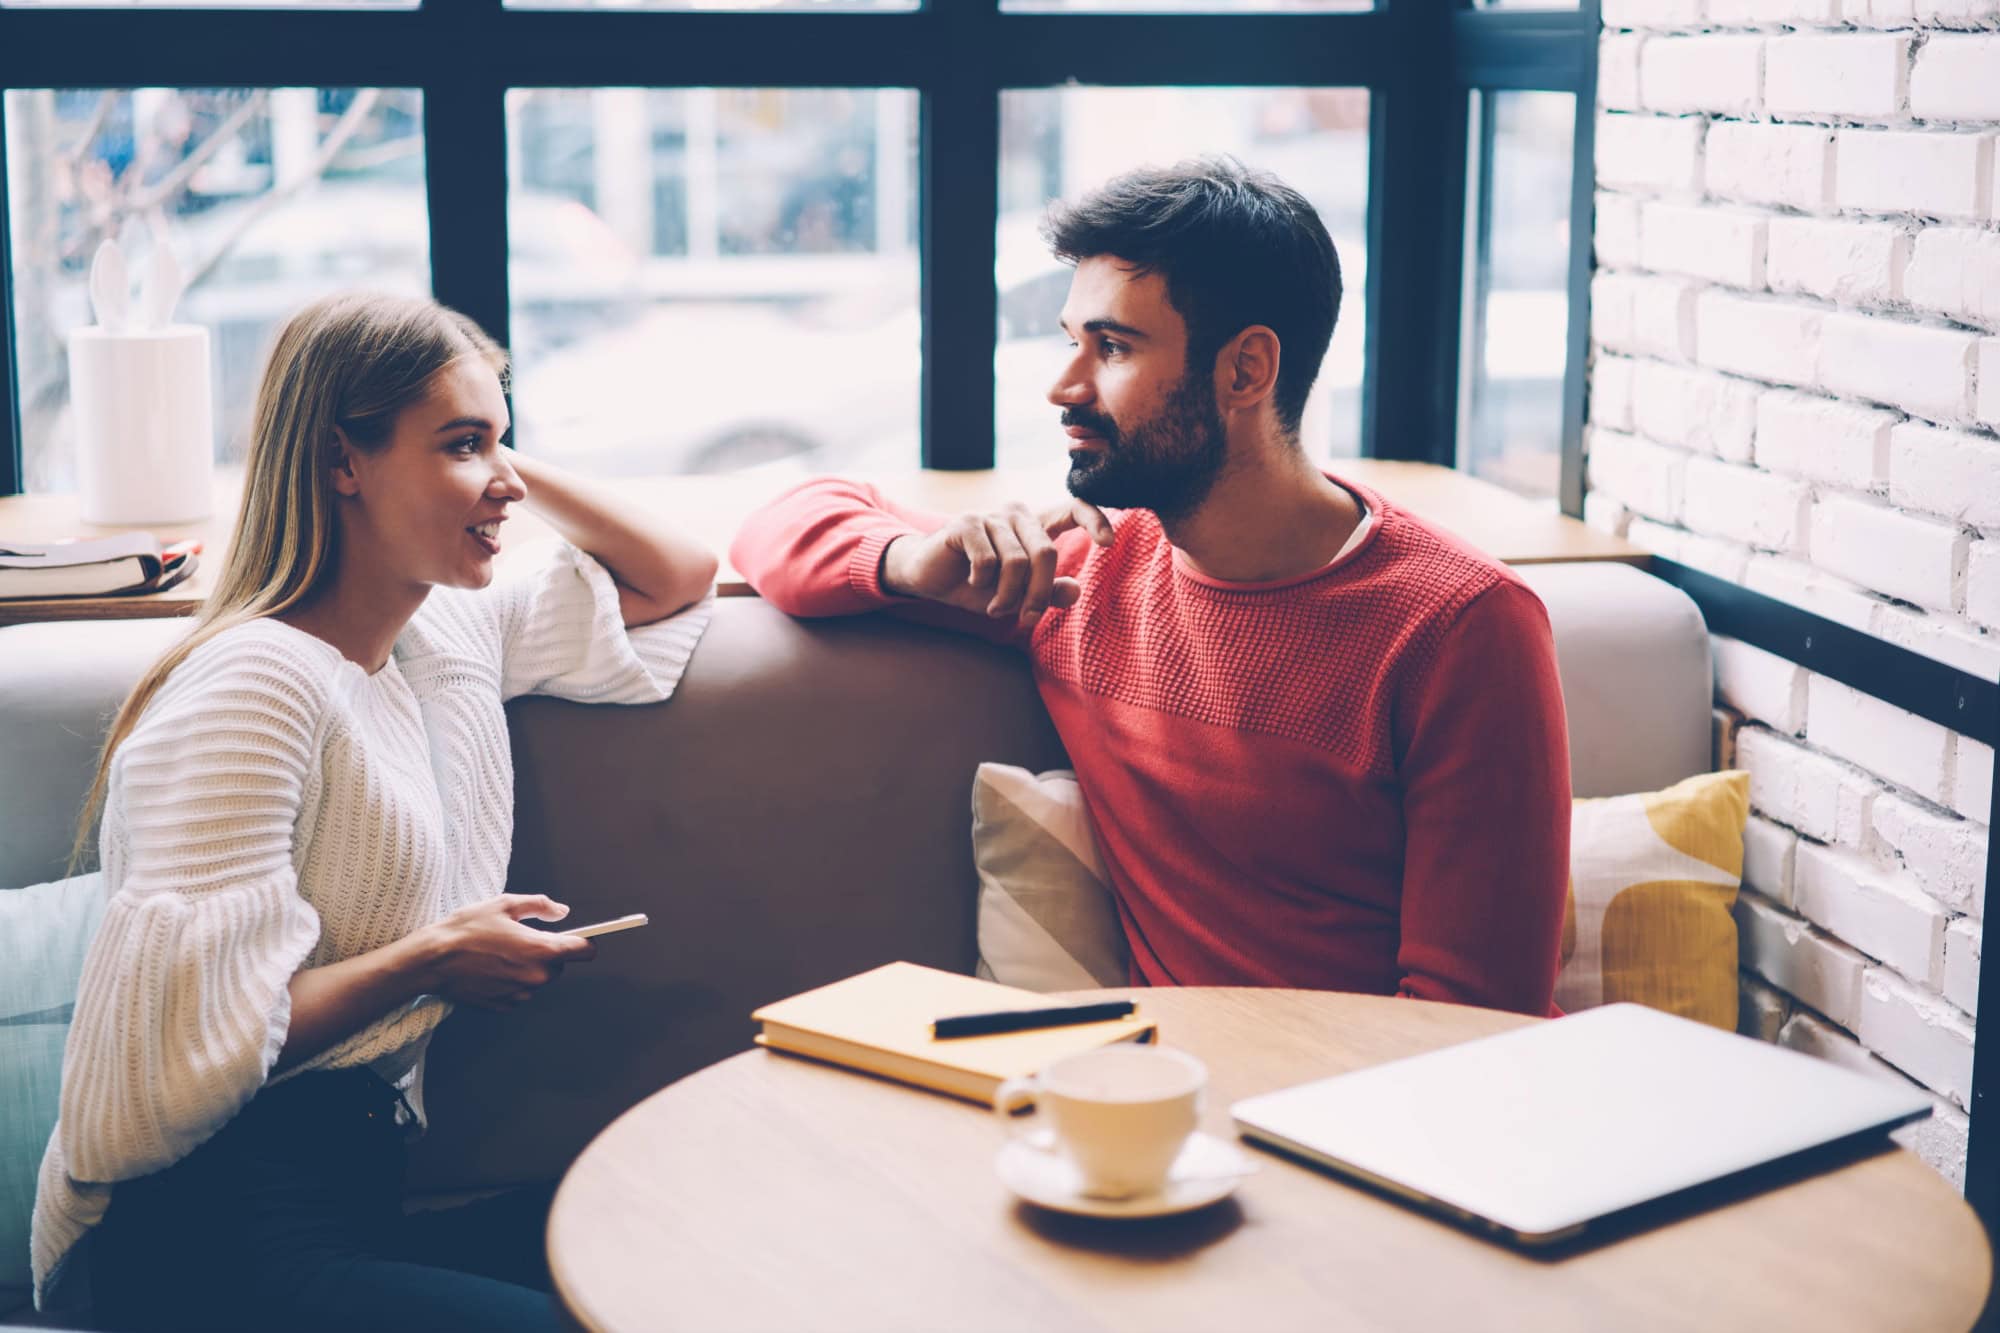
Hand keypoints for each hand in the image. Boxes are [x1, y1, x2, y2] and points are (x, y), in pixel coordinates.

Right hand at [413, 894, 597, 1010]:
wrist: (433, 960)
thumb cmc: (466, 930)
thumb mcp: (505, 905)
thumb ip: (540, 906)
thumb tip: (562, 911)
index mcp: (542, 950)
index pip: (584, 951)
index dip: (585, 942)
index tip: (580, 938)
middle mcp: (536, 977)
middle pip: (559, 966)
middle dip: (546, 954)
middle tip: (520, 940)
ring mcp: (520, 994)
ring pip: (537, 979)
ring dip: (527, 968)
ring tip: (498, 953)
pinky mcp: (504, 1006)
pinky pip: (519, 991)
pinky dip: (511, 981)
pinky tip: (490, 969)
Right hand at [880, 499, 1115, 620]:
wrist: (929, 580)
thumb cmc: (978, 585)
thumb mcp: (1017, 595)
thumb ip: (1047, 592)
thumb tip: (1075, 589)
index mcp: (1034, 526)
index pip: (1073, 509)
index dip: (1095, 520)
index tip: (1109, 543)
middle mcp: (1016, 514)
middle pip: (1045, 553)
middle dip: (1038, 595)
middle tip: (1026, 619)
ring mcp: (990, 516)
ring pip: (1017, 562)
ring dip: (1008, 595)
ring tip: (995, 608)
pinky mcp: (966, 523)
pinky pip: (988, 560)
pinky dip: (983, 582)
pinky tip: (974, 584)